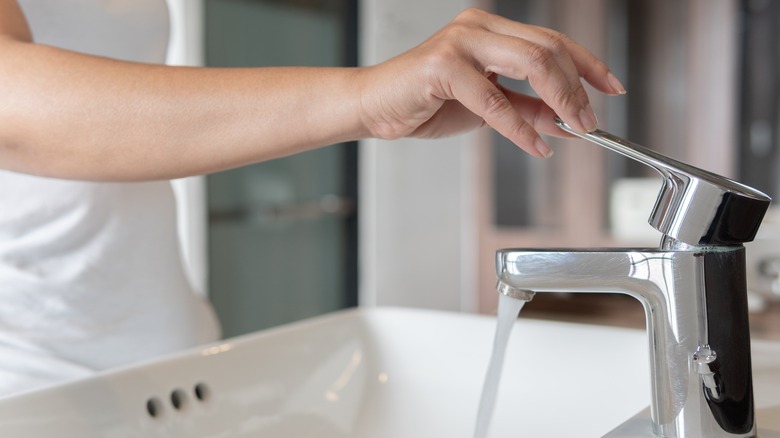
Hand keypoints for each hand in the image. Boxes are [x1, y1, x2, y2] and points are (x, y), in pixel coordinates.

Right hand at [357, 8, 624, 157]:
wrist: (375, 108)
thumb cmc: (424, 102)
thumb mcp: (488, 107)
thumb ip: (528, 109)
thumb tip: (567, 122)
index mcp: (491, 29)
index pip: (552, 40)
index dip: (588, 64)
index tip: (610, 88)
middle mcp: (479, 26)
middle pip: (548, 48)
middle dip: (578, 87)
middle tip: (591, 120)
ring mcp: (461, 42)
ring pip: (531, 61)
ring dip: (560, 99)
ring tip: (574, 128)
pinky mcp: (443, 66)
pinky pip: (495, 98)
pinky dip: (520, 126)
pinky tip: (535, 145)